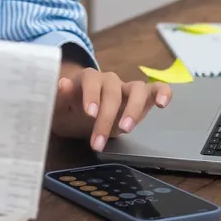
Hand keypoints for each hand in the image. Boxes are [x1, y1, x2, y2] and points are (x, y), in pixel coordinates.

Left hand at [52, 67, 171, 151]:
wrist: (78, 114)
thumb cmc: (68, 109)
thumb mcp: (58, 107)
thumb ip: (59, 96)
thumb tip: (62, 83)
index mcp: (87, 78)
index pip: (91, 79)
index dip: (92, 95)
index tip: (90, 113)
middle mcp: (109, 80)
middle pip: (113, 91)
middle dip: (107, 117)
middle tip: (98, 142)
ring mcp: (127, 88)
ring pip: (137, 89)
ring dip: (133, 109)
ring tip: (126, 130)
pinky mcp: (142, 98)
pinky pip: (156, 89)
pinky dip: (163, 93)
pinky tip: (163, 104)